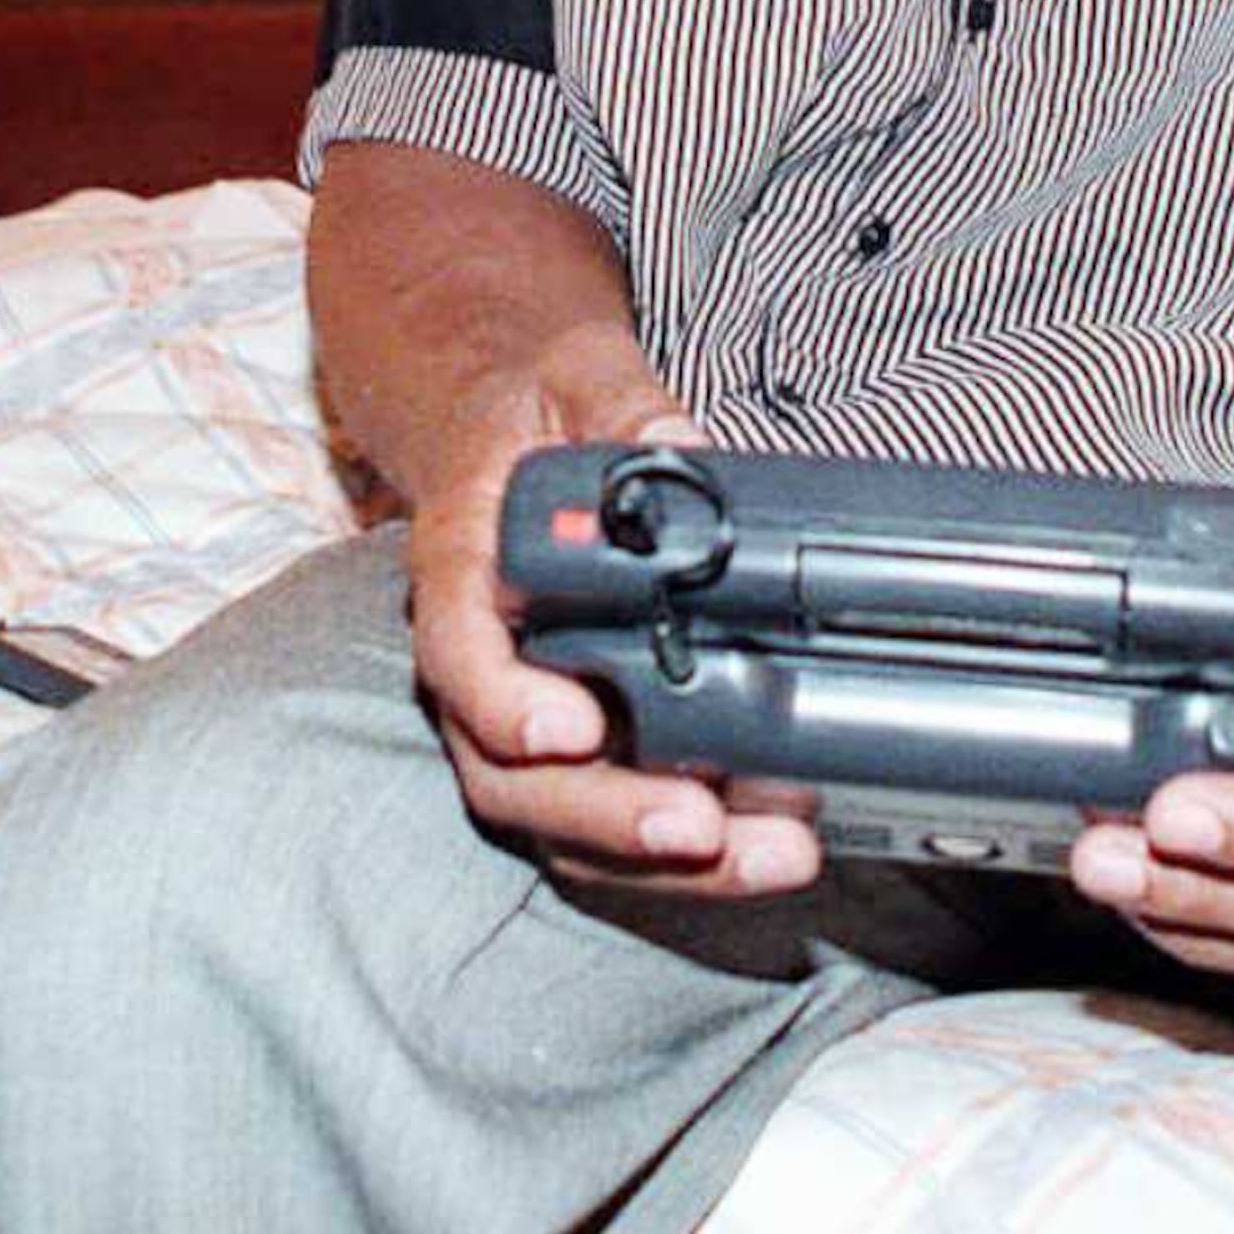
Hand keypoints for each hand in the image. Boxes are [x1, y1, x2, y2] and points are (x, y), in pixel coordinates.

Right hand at [404, 324, 823, 903]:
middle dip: (607, 817)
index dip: (506, 704)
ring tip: (770, 858)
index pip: (459, 653)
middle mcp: (479, 660)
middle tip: (700, 829)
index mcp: (463, 568)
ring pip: (561, 819)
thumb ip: (628, 411)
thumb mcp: (579, 373)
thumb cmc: (538, 400)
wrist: (508, 421)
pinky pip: (609, 814)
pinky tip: (773, 839)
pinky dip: (684, 849)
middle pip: (510, 774)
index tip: (575, 728)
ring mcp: (520, 712)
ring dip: (659, 860)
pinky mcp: (577, 739)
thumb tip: (685, 451)